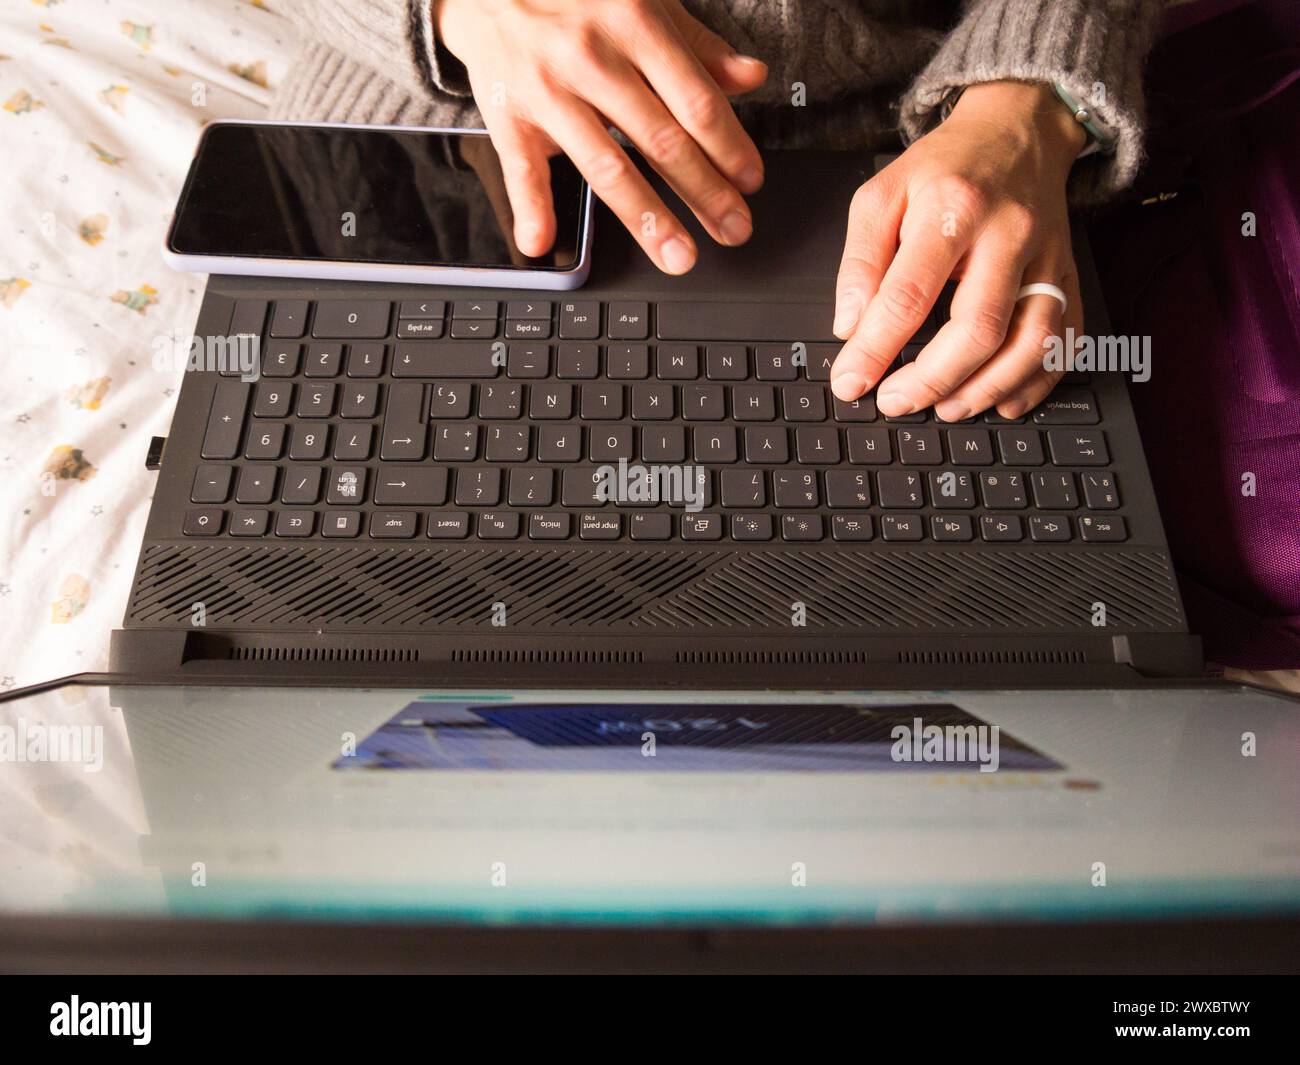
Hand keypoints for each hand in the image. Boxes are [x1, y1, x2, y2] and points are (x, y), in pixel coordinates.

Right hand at [434, 0, 767, 273]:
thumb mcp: (643, 3)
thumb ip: (697, 46)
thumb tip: (751, 77)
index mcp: (635, 25)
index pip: (695, 101)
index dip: (729, 147)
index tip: (750, 183)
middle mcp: (593, 60)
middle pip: (661, 141)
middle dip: (705, 193)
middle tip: (733, 229)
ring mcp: (549, 93)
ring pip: (606, 167)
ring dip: (647, 219)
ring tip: (678, 254)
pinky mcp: (509, 119)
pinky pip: (522, 170)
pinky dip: (531, 209)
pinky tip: (543, 242)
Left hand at [830, 81, 1087, 419]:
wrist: (1019, 128)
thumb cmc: (945, 168)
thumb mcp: (882, 194)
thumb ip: (861, 261)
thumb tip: (850, 326)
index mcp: (952, 209)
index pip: (909, 296)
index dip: (876, 349)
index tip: (850, 382)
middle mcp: (1007, 234)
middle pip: (977, 328)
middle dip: (932, 380)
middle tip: (896, 402)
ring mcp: (1046, 257)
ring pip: (1031, 342)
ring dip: (986, 389)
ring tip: (947, 409)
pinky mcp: (1068, 274)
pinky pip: (1067, 339)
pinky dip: (1038, 381)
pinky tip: (1003, 401)